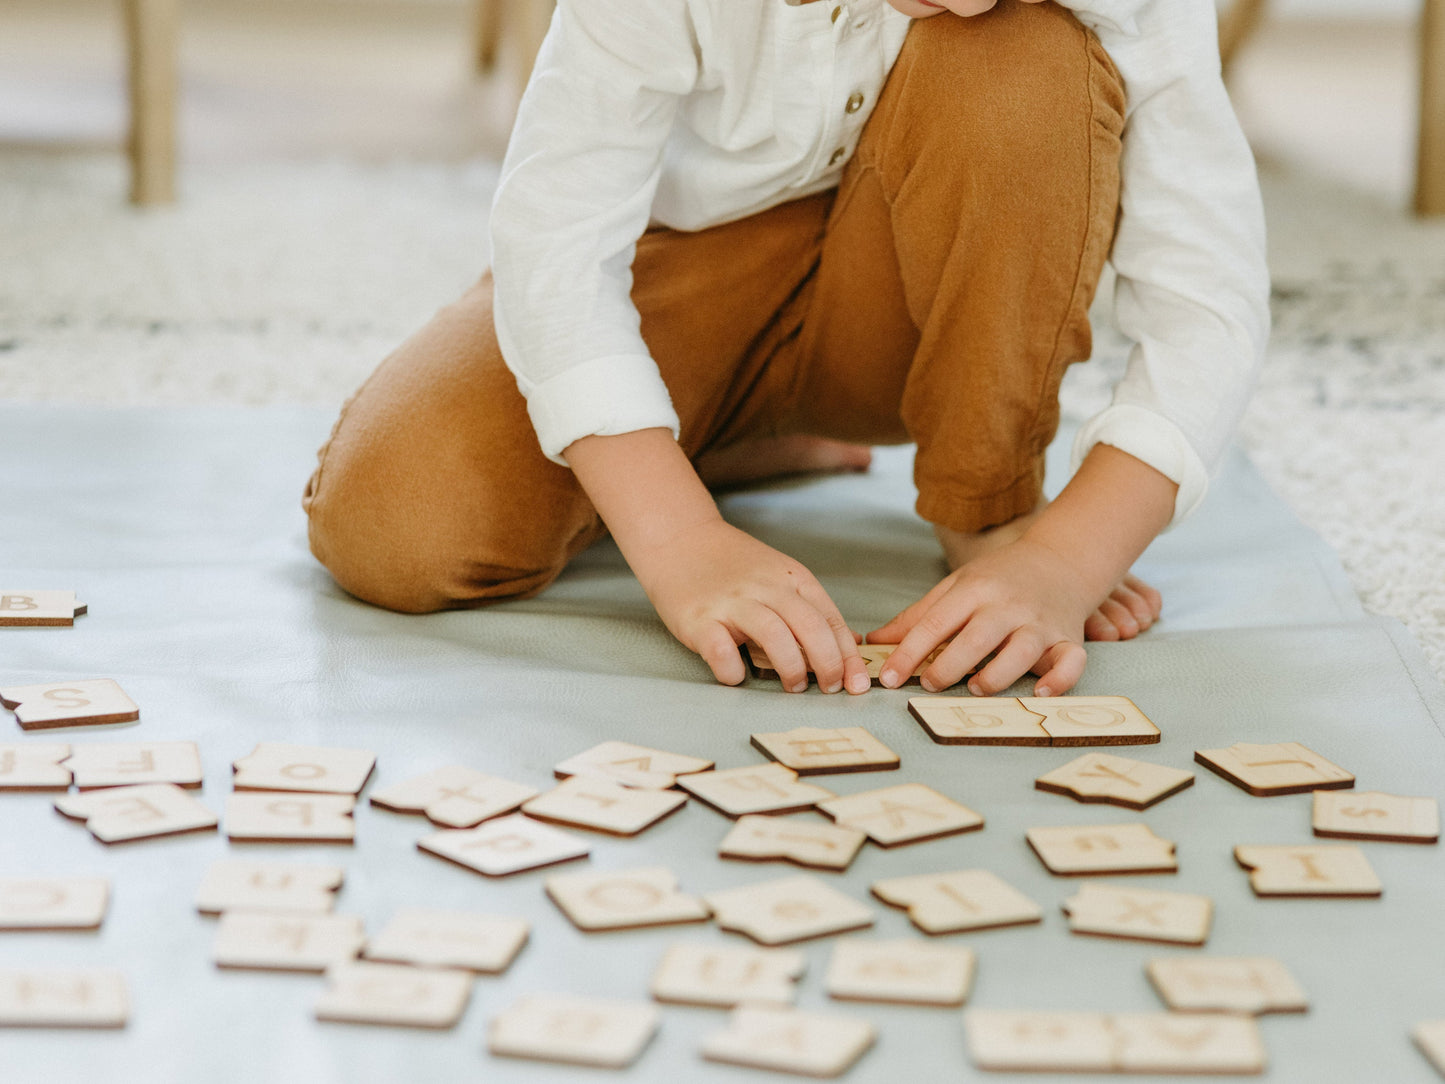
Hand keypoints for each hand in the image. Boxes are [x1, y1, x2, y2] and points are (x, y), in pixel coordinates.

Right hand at [631, 516, 869, 693]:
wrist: (680, 538)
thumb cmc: (731, 565)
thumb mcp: (778, 575)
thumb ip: (806, 606)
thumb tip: (845, 645)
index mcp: (791, 577)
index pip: (830, 619)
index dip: (848, 655)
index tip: (857, 683)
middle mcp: (765, 587)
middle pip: (809, 626)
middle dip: (828, 664)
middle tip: (829, 688)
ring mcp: (731, 602)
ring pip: (774, 636)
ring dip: (791, 668)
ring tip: (793, 686)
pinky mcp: (698, 619)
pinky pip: (721, 650)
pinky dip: (733, 670)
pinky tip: (738, 675)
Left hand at [869, 535, 1097, 696]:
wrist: (1060, 559)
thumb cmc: (999, 579)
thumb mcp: (955, 587)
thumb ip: (917, 617)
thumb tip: (875, 643)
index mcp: (974, 590)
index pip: (935, 623)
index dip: (908, 653)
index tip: (888, 678)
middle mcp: (1007, 606)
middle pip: (976, 638)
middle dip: (949, 666)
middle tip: (929, 684)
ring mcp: (1040, 623)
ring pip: (1022, 651)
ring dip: (998, 674)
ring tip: (976, 688)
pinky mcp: (1069, 639)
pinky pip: (1071, 662)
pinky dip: (1060, 680)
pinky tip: (1040, 694)